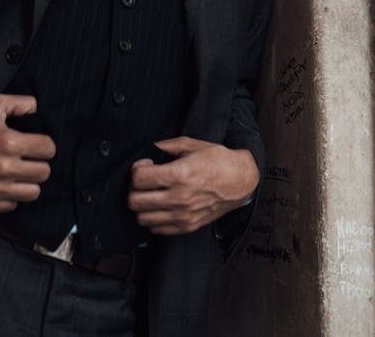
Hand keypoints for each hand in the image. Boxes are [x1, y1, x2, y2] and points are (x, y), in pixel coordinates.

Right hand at [0, 95, 55, 212]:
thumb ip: (21, 103)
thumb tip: (37, 109)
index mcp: (9, 143)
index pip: (48, 149)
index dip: (45, 144)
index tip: (38, 143)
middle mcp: (4, 168)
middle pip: (44, 173)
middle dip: (40, 162)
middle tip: (30, 157)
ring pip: (33, 193)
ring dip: (29, 181)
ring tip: (20, 172)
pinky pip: (12, 205)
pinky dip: (12, 195)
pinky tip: (5, 182)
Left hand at [128, 137, 258, 234]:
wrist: (240, 180)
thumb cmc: (218, 160)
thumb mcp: (191, 145)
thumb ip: (165, 146)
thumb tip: (148, 149)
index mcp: (180, 175)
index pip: (139, 179)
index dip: (136, 169)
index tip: (144, 165)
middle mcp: (179, 198)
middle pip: (135, 201)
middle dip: (134, 188)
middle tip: (143, 180)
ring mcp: (183, 215)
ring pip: (142, 218)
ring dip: (142, 205)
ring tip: (151, 193)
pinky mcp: (188, 226)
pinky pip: (157, 229)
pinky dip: (153, 218)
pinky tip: (161, 205)